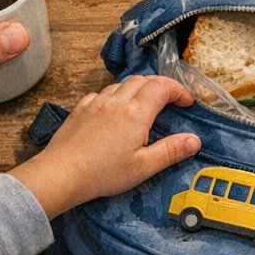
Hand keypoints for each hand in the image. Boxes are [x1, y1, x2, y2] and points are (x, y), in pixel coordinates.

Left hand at [10, 75, 200, 218]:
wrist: (59, 174)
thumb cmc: (103, 173)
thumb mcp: (143, 167)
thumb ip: (171, 151)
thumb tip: (195, 140)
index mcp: (136, 113)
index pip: (163, 87)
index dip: (179, 90)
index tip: (187, 102)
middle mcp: (117, 101)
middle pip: (143, 80)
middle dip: (161, 86)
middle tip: (170, 101)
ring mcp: (96, 103)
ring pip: (122, 84)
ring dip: (138, 89)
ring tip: (144, 104)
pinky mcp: (80, 109)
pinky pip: (102, 93)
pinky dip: (115, 95)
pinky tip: (114, 110)